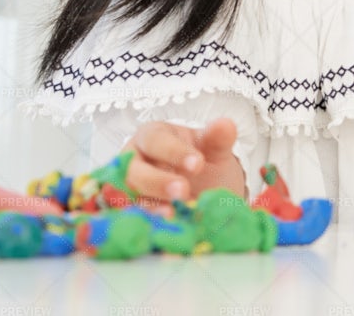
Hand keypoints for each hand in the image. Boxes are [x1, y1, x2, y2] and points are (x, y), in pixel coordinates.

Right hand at [124, 118, 244, 211]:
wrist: (203, 189)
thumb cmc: (202, 162)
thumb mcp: (213, 150)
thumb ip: (218, 139)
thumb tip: (226, 124)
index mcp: (151, 136)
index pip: (156, 140)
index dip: (175, 152)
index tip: (198, 164)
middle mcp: (132, 160)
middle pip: (133, 170)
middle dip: (158, 181)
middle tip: (183, 191)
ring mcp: (127, 188)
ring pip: (128, 197)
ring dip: (149, 207)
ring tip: (172, 215)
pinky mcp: (128, 212)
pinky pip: (129, 218)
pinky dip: (145, 223)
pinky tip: (163, 228)